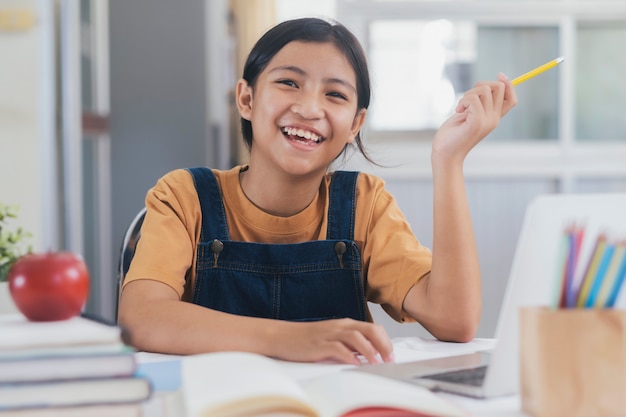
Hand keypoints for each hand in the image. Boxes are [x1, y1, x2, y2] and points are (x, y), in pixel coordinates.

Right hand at [272, 318, 393, 364]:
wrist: (282, 336)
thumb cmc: (308, 339)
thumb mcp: (332, 337)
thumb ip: (349, 343)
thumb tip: (368, 354)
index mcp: (345, 324)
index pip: (373, 328)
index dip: (385, 341)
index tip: (390, 355)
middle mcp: (340, 326)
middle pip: (369, 330)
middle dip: (383, 345)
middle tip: (389, 359)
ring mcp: (329, 334)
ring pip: (356, 337)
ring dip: (369, 351)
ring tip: (376, 363)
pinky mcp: (319, 344)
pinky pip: (338, 348)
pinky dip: (349, 356)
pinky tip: (354, 363)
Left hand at [432, 73, 516, 163]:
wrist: (445, 153)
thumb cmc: (452, 134)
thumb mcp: (467, 115)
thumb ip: (477, 104)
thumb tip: (483, 85)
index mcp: (494, 118)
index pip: (512, 98)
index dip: (509, 84)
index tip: (499, 75)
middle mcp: (494, 119)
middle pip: (499, 87)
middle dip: (480, 85)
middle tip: (466, 99)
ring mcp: (487, 121)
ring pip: (484, 90)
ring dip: (468, 93)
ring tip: (460, 107)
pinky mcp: (477, 122)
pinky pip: (473, 99)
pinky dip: (463, 100)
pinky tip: (457, 111)